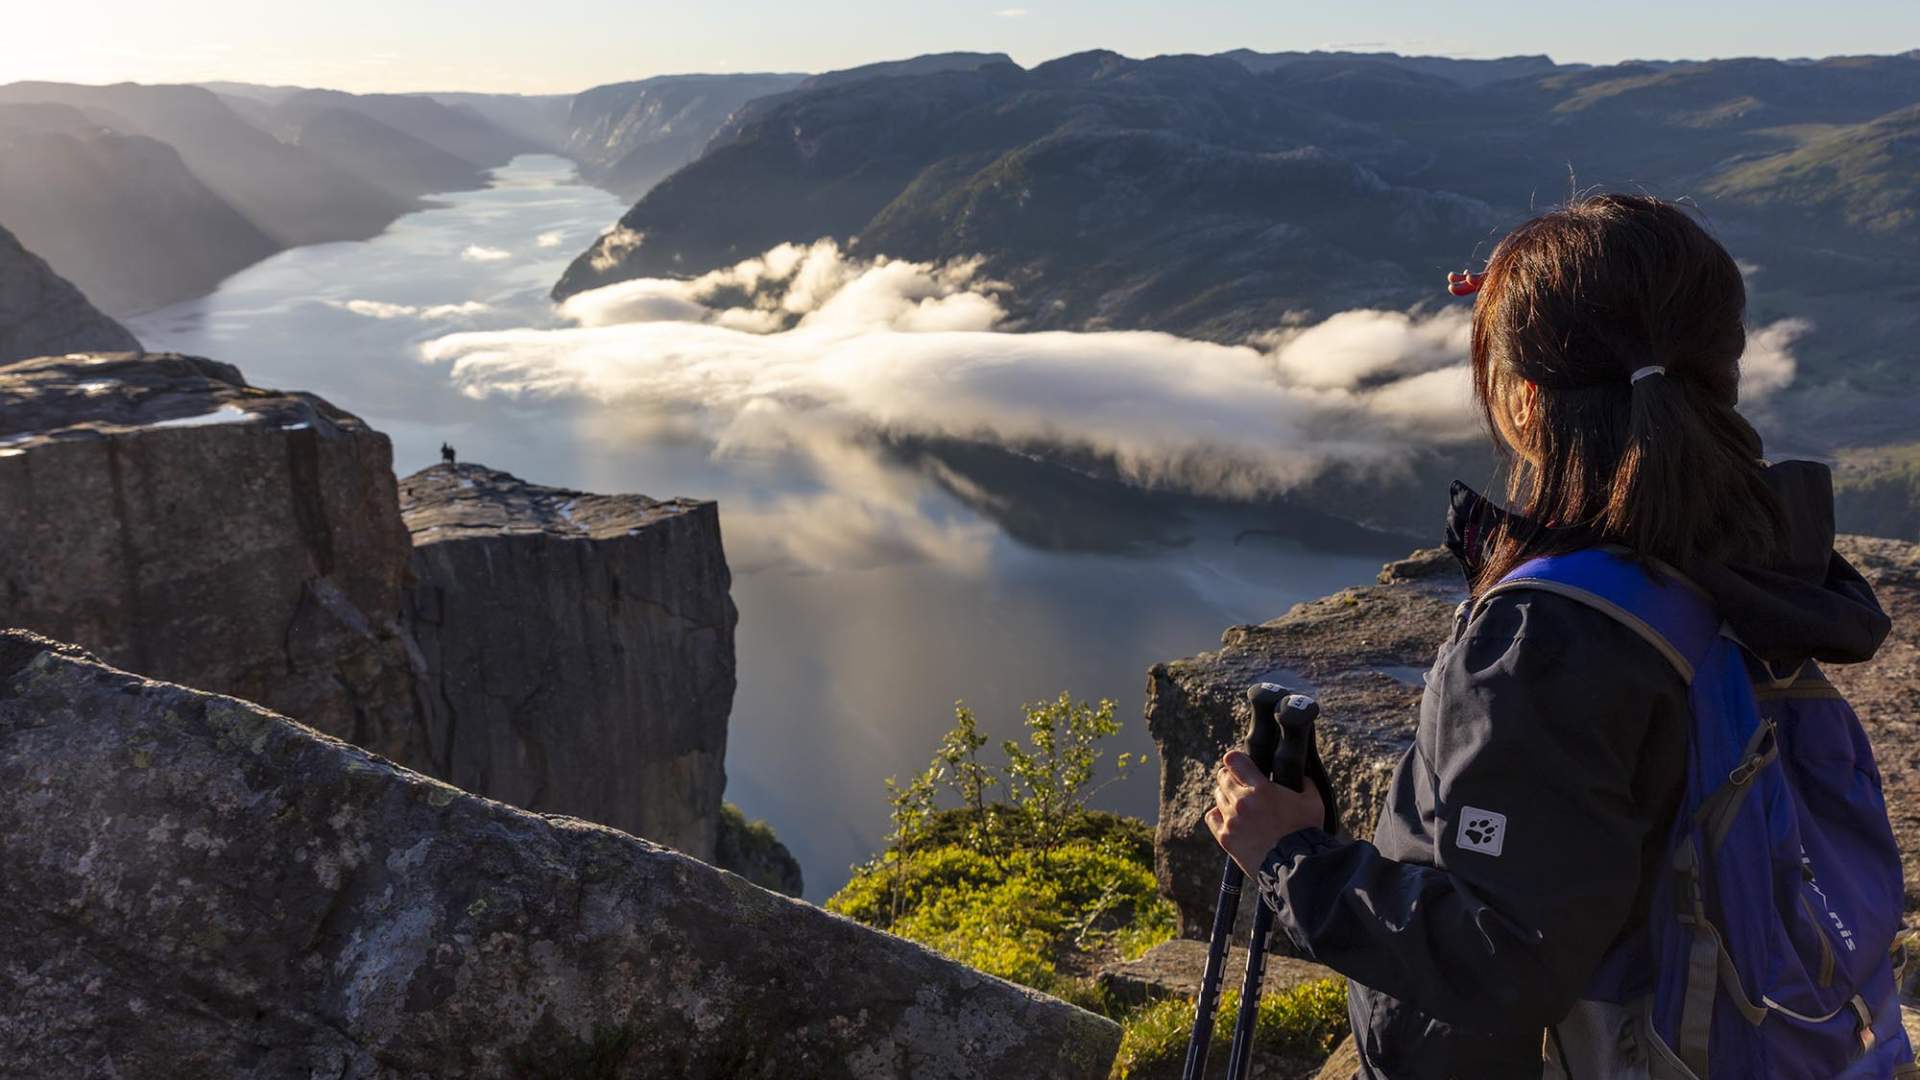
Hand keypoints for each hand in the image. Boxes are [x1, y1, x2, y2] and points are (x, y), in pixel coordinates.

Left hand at [1204, 749, 1323, 877]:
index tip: (1244, 765)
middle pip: (1222, 777)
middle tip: (1245, 786)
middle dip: (1233, 778)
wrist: (1296, 867)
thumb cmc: (1307, 833)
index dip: (1238, 760)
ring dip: (1228, 797)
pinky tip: (1231, 818)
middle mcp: (1241, 802)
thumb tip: (1299, 774)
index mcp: (1261, 788)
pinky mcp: (1226, 838)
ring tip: (1243, 806)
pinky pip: (1211, 817)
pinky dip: (1219, 814)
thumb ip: (1304, 782)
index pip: (1233, 760)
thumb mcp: (1313, 801)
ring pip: (1218, 796)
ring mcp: (1231, 821)